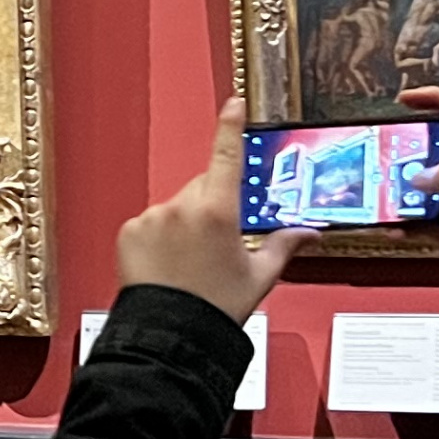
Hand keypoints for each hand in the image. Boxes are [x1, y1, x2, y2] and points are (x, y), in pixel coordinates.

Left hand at [113, 99, 308, 323]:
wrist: (171, 334)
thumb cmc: (215, 308)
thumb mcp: (259, 276)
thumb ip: (283, 245)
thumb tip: (308, 232)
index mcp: (219, 211)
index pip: (227, 155)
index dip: (231, 126)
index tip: (233, 103)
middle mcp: (183, 207)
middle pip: (202, 187)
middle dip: (211, 205)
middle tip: (216, 243)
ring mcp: (153, 217)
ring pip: (175, 207)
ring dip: (183, 223)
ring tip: (189, 262)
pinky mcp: (130, 230)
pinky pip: (150, 223)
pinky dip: (158, 236)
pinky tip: (166, 264)